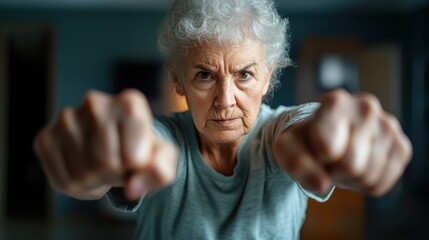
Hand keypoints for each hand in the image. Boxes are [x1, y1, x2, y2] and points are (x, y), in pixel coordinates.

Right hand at [34, 89, 177, 200]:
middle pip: (106, 165)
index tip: (138, 157)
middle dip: (117, 175)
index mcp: (130, 102)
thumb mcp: (164, 159)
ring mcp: (66, 119)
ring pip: (84, 175)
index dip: (138, 168)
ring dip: (98, 182)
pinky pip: (63, 181)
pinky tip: (86, 170)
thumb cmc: (143, 149)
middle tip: (120, 164)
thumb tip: (133, 189)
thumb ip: (161, 172)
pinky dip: (78, 187)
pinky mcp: (45, 138)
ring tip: (104, 166)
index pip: (134, 157)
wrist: (118, 144)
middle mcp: (95, 102)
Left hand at [272, 89, 411, 196]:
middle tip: (327, 159)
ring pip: (367, 177)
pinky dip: (364, 184)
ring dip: (349, 179)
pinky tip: (357, 166)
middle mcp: (366, 107)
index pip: (328, 149)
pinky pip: (381, 184)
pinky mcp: (402, 146)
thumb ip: (296, 162)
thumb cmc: (305, 139)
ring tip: (341, 161)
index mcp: (336, 101)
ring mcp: (388, 125)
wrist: (326, 135)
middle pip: (351, 165)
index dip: (317, 157)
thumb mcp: (287, 147)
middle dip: (333, 170)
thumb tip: (321, 185)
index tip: (315, 147)